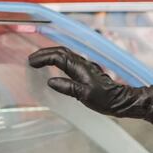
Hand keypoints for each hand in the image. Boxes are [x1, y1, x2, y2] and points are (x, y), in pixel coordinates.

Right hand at [28, 47, 152, 121]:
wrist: (121, 101)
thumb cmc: (105, 100)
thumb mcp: (85, 96)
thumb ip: (68, 87)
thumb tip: (50, 81)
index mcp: (80, 67)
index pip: (57, 57)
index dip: (43, 58)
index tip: (31, 63)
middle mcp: (82, 63)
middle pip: (60, 52)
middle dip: (44, 53)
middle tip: (31, 59)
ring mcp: (85, 66)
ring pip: (65, 54)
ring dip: (51, 55)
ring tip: (39, 60)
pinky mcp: (87, 71)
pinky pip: (69, 60)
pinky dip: (58, 59)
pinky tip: (55, 66)